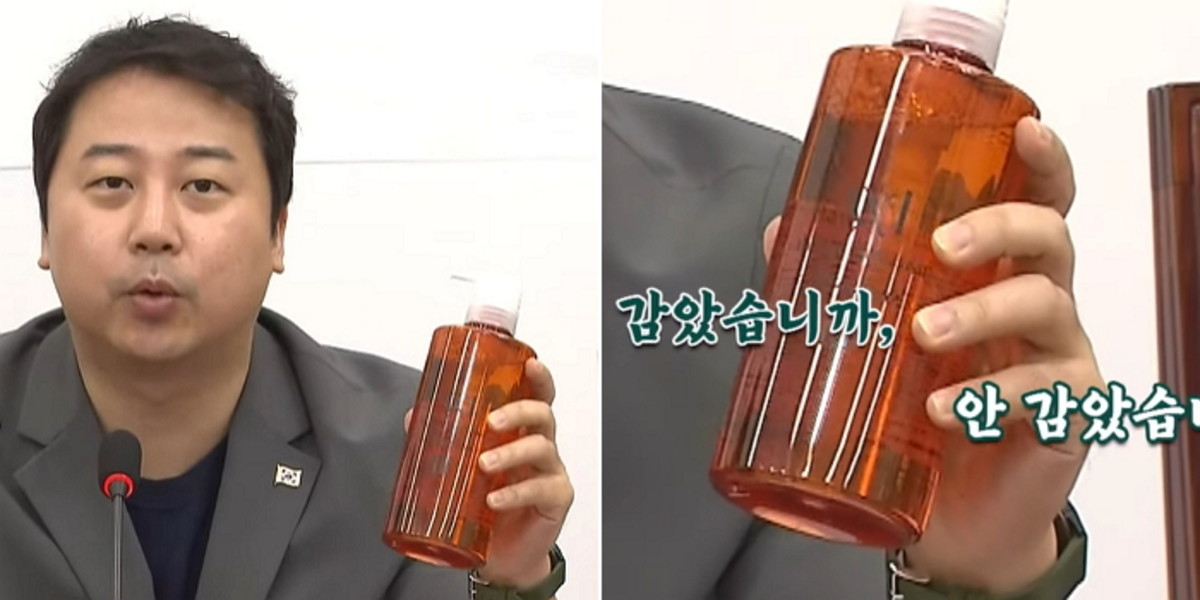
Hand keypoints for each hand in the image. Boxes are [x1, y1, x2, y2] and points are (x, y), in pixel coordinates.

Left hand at [403, 358, 572, 588]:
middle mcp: (539, 446)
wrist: (503, 558)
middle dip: (519, 411)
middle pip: (542, 413)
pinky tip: (495, 499)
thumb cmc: (487, 508)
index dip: (538, 378)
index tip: (531, 364)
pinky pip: (541, 488)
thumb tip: (413, 417)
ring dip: (511, 452)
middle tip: (492, 422)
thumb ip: (441, 442)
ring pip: (541, 447)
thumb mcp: (461, 471)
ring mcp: (549, 471)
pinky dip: (515, 492)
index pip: (536, 396)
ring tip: (484, 464)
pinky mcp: (555, 499)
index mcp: (520, 431)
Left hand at [762, 117, 1099, 592]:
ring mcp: (1058, 356)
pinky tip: (942, 410)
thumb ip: (836, 290)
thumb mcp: (877, 346)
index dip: (1043, 162)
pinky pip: (1043, 391)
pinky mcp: (1065, 415)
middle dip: (999, 227)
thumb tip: (780, 234)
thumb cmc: (919, 415)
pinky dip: (988, 396)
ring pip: (1044, 304)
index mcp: (997, 272)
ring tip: (923, 335)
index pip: (1035, 202)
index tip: (1025, 130)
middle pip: (1048, 234)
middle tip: (943, 247)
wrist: (953, 521)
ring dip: (980, 313)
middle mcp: (1037, 301)